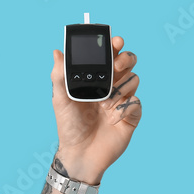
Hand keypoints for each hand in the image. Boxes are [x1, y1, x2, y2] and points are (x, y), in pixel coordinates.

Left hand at [50, 37, 141, 183]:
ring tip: (105, 103)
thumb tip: (57, 52)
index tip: (115, 41)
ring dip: (121, 87)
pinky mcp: (131, 115)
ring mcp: (122, 100)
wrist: (80, 153)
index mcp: (95, 79)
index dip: (114, 45)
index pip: (109, 56)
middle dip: (125, 59)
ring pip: (134, 79)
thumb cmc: (69, 126)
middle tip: (116, 66)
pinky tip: (112, 117)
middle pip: (128, 62)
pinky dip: (125, 107)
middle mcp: (111, 86)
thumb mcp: (60, 100)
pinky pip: (136, 102)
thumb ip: (59, 76)